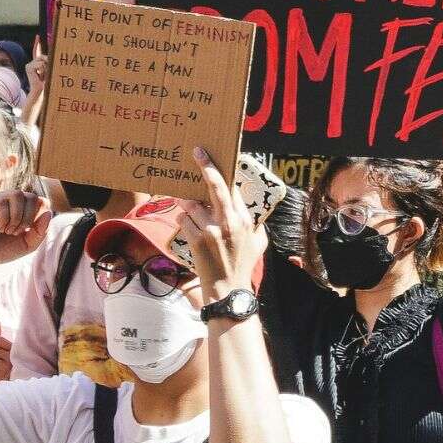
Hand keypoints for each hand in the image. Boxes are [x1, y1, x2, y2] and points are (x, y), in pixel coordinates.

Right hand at [0, 188, 50, 273]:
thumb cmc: (2, 251)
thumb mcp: (27, 245)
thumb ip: (40, 231)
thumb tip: (48, 212)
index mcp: (20, 208)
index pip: (39, 200)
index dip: (39, 214)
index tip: (29, 230)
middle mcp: (8, 201)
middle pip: (30, 196)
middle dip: (28, 217)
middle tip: (17, 232)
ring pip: (17, 194)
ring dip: (16, 216)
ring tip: (8, 231)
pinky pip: (1, 201)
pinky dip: (4, 218)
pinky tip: (0, 228)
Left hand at [180, 146, 266, 299]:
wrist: (228, 289)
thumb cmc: (243, 265)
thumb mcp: (259, 242)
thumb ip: (253, 222)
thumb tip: (246, 206)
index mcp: (244, 220)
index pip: (233, 188)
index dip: (224, 172)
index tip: (215, 159)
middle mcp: (229, 222)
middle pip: (216, 187)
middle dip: (206, 167)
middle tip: (198, 153)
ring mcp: (211, 231)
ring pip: (192, 204)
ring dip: (188, 204)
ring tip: (188, 205)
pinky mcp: (197, 240)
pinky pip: (183, 219)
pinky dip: (183, 220)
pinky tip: (189, 227)